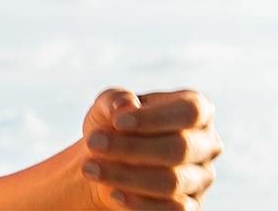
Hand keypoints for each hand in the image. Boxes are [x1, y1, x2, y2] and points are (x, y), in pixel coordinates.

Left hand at [80, 89, 221, 209]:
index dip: (156, 118)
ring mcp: (202, 178)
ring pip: (173, 181)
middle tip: (92, 142)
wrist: (108, 159)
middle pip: (180, 148)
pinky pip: (174, 210)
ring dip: (127, 176)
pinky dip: (140, 203)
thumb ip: (115, 99)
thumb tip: (127, 104)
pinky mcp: (192, 206)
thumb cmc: (114, 123)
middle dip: (132, 147)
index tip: (117, 121)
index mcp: (197, 108)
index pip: (190, 111)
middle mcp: (207, 144)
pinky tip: (113, 193)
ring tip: (90, 168)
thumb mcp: (107, 105)